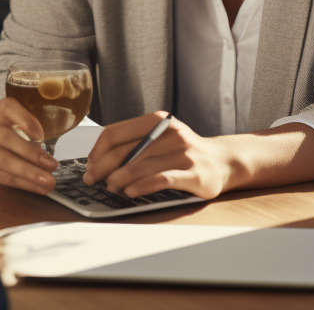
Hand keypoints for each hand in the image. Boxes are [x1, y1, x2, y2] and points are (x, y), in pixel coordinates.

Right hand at [0, 96, 59, 193]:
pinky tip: (41, 188)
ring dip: (29, 173)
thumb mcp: (34, 125)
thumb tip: (51, 150)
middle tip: (53, 165)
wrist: (6, 147)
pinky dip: (25, 184)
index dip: (24, 119)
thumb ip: (40, 130)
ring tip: (49, 182)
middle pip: (6, 137)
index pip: (8, 107)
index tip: (41, 135)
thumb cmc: (25, 133)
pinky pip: (6, 178)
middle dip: (30, 153)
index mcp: (4, 112)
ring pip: (4, 161)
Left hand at [81, 112, 234, 200]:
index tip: (89, 166)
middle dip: (103, 168)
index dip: (97, 152)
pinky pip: (160, 179)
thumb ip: (135, 144)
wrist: (223, 161)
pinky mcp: (192, 174)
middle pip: (124, 151)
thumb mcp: (161, 138)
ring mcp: (182, 153)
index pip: (115, 133)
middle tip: (93, 181)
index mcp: (157, 121)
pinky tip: (130, 192)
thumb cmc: (184, 152)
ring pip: (139, 166)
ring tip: (110, 189)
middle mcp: (169, 133)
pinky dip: (141, 186)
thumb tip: (99, 163)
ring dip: (118, 180)